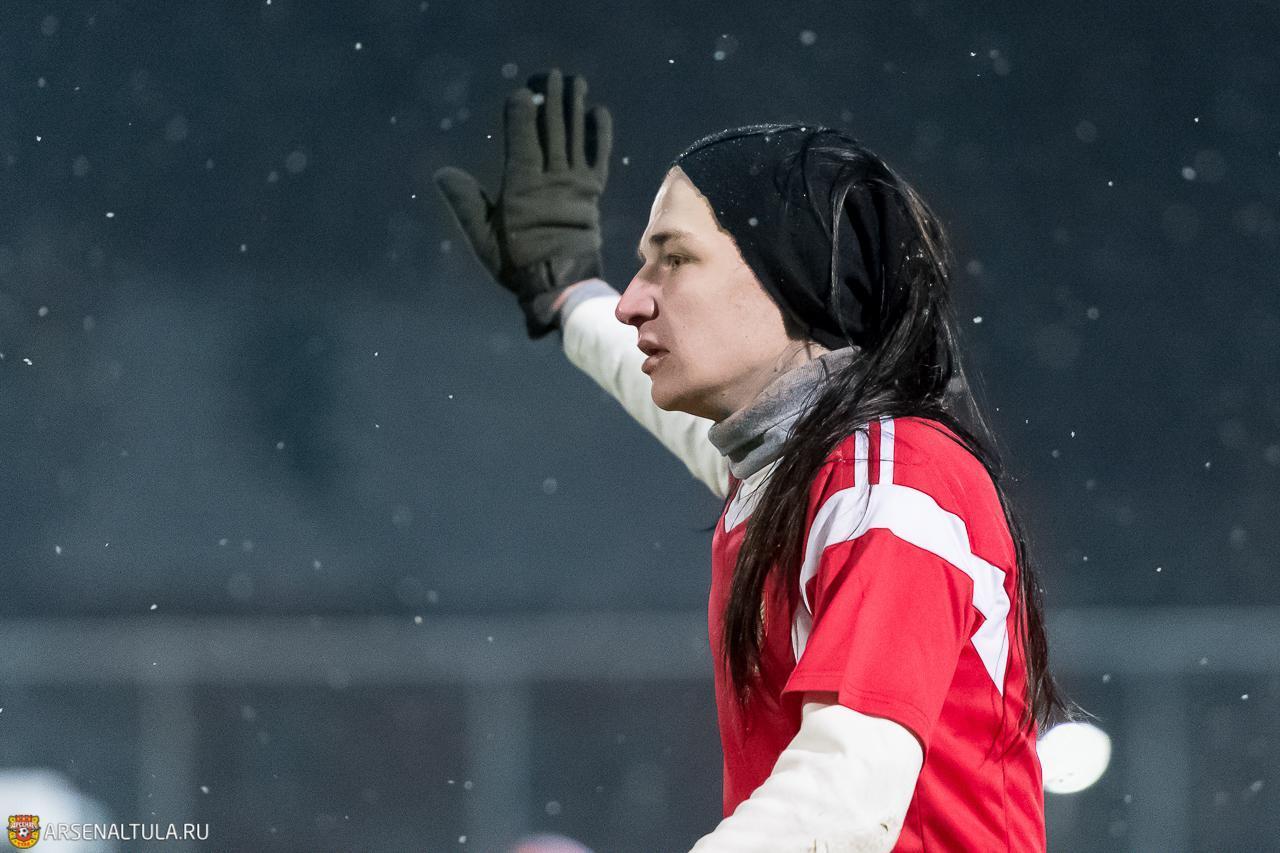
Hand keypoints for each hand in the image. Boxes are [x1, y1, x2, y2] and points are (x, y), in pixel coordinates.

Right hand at [434, 68, 612, 338]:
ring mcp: (576, 183)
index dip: (522, 110)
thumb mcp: (483, 236)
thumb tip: (442, 173)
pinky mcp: (593, 192)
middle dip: (552, 98)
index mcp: (522, 185)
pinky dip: (599, 133)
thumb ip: (464, 202)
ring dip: (575, 106)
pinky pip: (599, 156)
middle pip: (552, 128)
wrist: (561, 283)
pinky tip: (598, 112)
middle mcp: (551, 178)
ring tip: (576, 82)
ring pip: (575, 136)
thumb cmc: (517, 262)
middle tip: (552, 74)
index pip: (522, 135)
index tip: (522, 92)